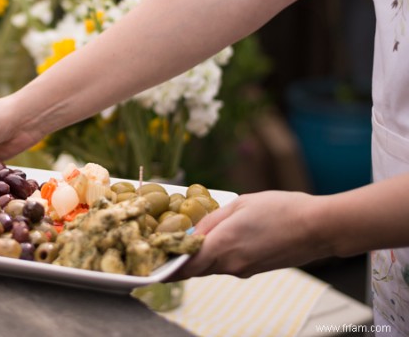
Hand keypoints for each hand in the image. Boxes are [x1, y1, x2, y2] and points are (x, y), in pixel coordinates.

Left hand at [172, 191, 329, 279]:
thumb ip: (212, 219)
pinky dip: (218, 256)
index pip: (185, 265)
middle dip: (180, 261)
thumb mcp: (240, 204)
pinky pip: (228, 265)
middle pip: (195, 268)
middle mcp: (231, 264)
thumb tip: (193, 231)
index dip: (167, 265)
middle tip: (166, 247)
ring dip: (199, 257)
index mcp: (223, 246)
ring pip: (211, 267)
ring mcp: (244, 269)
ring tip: (191, 240)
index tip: (153, 260)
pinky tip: (221, 240)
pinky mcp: (255, 270)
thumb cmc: (282, 209)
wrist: (320, 228)